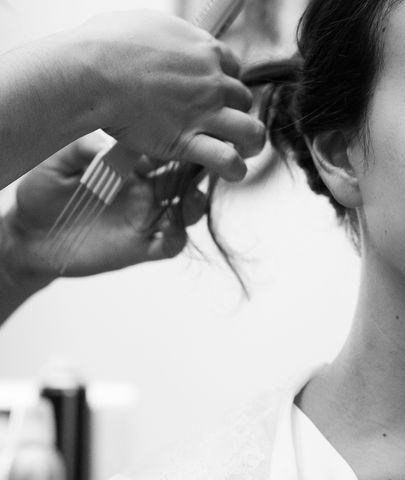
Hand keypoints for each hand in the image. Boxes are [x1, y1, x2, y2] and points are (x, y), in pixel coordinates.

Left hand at [1, 134, 206, 282]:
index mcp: (129, 166)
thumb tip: (108, 142)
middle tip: (203, 165)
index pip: (162, 151)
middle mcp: (143, 191)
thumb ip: (82, 149)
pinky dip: (177, 238)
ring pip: (185, 211)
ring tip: (193, 198)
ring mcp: (144, 219)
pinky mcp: (139, 247)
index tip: (176, 139)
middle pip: (183, 179)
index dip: (174, 145)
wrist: (30, 235)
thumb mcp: (57, 163)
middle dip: (197, 171)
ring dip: (195, 204)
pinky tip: (171, 231)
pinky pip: (169, 245)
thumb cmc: (43, 193)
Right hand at [79, 10, 265, 181]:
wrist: (92, 72)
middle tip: (225, 123)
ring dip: (251, 143)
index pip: (235, 69)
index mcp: (204, 51)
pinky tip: (231, 171)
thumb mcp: (145, 25)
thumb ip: (166, 38)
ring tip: (243, 150)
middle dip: (238, 112)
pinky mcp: (188, 140)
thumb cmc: (107, 45)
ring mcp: (204, 112)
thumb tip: (162, 41)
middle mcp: (211, 81)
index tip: (218, 92)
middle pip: (244, 99)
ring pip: (251, 131)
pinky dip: (234, 169)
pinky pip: (227, 159)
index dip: (229, 83)